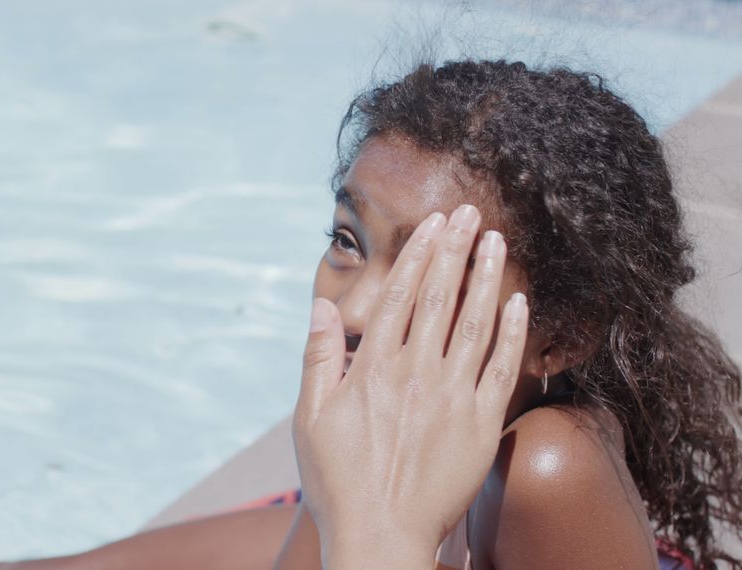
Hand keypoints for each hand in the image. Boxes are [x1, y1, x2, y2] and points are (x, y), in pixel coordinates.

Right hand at [293, 205, 528, 567]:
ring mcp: (453, 398)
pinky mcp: (481, 425)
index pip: (400, 296)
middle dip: (454, 250)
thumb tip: (323, 307)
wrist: (380, 535)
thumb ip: (319, 358)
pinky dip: (513, 332)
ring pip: (475, 324)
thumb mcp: (309, 418)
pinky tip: (519, 301)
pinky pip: (502, 368)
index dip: (418, 254)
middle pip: (440, 298)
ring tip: (495, 241)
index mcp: (373, 369)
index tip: (432, 223)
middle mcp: (415, 374)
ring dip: (486, 277)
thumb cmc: (338, 479)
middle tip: (468, 212)